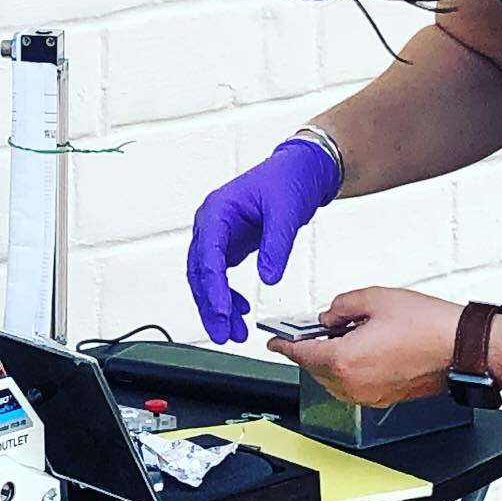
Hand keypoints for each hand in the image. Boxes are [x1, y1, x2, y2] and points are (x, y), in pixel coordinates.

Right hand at [186, 138, 339, 343]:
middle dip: (210, 305)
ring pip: (206, 277)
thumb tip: (268, 277)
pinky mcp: (229, 243)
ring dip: (216, 305)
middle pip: (199, 272)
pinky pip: (219, 275)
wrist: (301, 169)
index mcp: (217, 210)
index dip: (213, 288)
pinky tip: (238, 310)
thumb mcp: (286, 212)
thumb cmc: (289, 178)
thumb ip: (275, 246)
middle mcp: (212, 223)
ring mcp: (219, 234)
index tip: (222, 312)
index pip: (207, 256)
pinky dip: (226, 295)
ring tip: (231, 330)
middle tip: (223, 331)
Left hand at [268, 286, 462, 405]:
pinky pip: (353, 386)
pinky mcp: (385, 398)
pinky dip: (348, 370)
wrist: (464, 349)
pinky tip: (359, 350)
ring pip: (333, 380)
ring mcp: (370, 395)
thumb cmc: (429, 327)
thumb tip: (329, 316)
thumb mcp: (375, 299)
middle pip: (315, 369)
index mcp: (345, 361)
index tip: (273, 341)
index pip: (301, 354)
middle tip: (312, 331)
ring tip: (341, 336)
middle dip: (310, 349)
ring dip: (329, 361)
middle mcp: (354, 384)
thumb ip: (342, 306)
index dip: (283, 345)